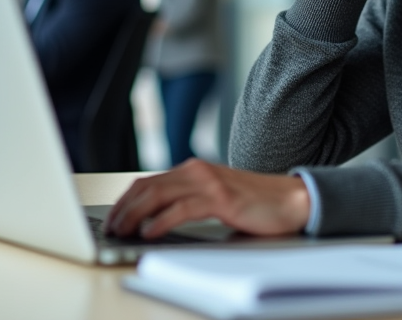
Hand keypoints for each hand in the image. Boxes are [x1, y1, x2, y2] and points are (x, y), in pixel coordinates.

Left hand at [105, 159, 309, 238]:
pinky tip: (149, 232)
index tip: (112, 218)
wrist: (291, 199)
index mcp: (195, 170)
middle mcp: (198, 171)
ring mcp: (209, 183)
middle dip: (123, 209)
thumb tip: (156, 221)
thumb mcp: (216, 198)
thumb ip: (191, 201)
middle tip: (110, 228)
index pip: (148, 182)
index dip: (125, 200)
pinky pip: (181, 209)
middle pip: (147, 187)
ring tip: (122, 231)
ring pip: (158, 196)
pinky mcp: (220, 199)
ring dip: (134, 215)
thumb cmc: (255, 203)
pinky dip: (159, 221)